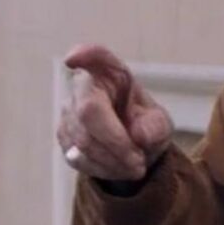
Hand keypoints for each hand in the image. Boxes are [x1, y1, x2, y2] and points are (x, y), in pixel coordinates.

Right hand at [57, 44, 172, 180]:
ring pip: (83, 140)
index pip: (97, 56)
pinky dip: (102, 169)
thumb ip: (155, 127)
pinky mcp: (63, 134)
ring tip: (134, 167)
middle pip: (89, 111)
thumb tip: (138, 135)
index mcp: (111, 72)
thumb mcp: (160, 123)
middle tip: (139, 163)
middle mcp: (85, 86)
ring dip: (112, 162)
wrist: (132, 147)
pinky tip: (117, 168)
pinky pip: (78, 157)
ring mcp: (69, 110)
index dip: (84, 55)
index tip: (74, 58)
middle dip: (116, 143)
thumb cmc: (144, 124)